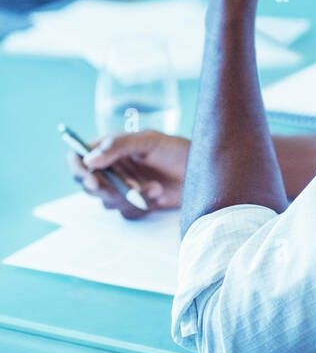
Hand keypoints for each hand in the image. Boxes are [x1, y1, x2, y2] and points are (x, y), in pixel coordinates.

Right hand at [67, 130, 188, 219]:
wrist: (200, 171)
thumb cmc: (175, 149)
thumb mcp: (148, 141)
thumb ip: (118, 146)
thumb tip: (89, 159)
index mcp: (109, 147)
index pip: (78, 157)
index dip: (78, 169)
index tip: (90, 178)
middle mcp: (111, 168)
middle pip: (88, 184)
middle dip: (107, 189)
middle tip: (126, 188)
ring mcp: (121, 187)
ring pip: (107, 201)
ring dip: (130, 197)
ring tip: (155, 187)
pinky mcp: (134, 203)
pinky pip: (125, 212)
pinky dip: (141, 205)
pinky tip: (158, 193)